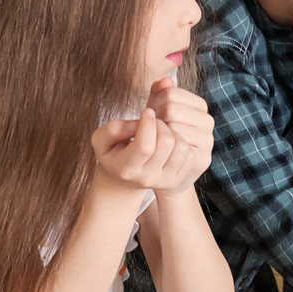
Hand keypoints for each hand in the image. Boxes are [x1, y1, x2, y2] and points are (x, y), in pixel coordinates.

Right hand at [93, 80, 213, 193]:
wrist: (124, 178)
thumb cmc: (113, 153)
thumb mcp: (102, 140)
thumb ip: (114, 129)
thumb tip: (140, 122)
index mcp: (126, 169)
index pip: (146, 146)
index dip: (149, 123)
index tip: (147, 111)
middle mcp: (147, 178)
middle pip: (166, 143)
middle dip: (161, 124)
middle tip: (153, 121)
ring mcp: (164, 181)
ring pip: (182, 148)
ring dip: (173, 132)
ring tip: (161, 131)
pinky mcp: (177, 179)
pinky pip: (190, 155)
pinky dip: (182, 142)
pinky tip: (169, 142)